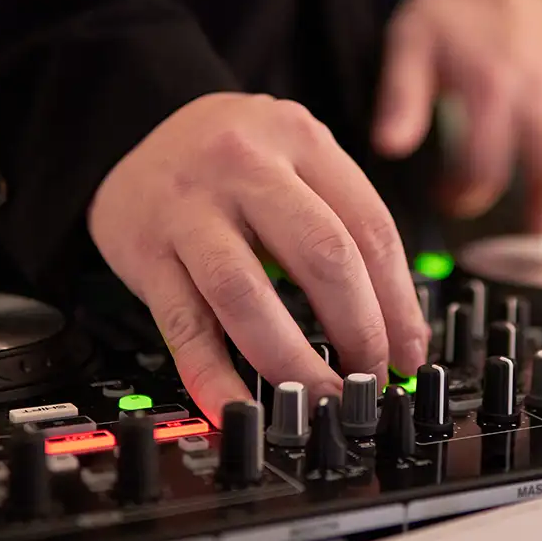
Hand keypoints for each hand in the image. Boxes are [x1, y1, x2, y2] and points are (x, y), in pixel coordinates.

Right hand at [88, 93, 429, 423]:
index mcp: (299, 138)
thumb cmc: (230, 159)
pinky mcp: (145, 252)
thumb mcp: (293, 158)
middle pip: (322, 255)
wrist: (132, 133)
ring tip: (318, 398)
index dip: (398, 301)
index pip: (369, 227)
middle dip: (359, 330)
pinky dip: (211, 375)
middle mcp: (245, 166)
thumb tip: (397, 326)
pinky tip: (234, 406)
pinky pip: (184, 325)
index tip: (409, 351)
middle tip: (371, 376)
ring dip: (292, 361)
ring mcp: (189, 208)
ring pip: (249, 295)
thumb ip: (340, 224)